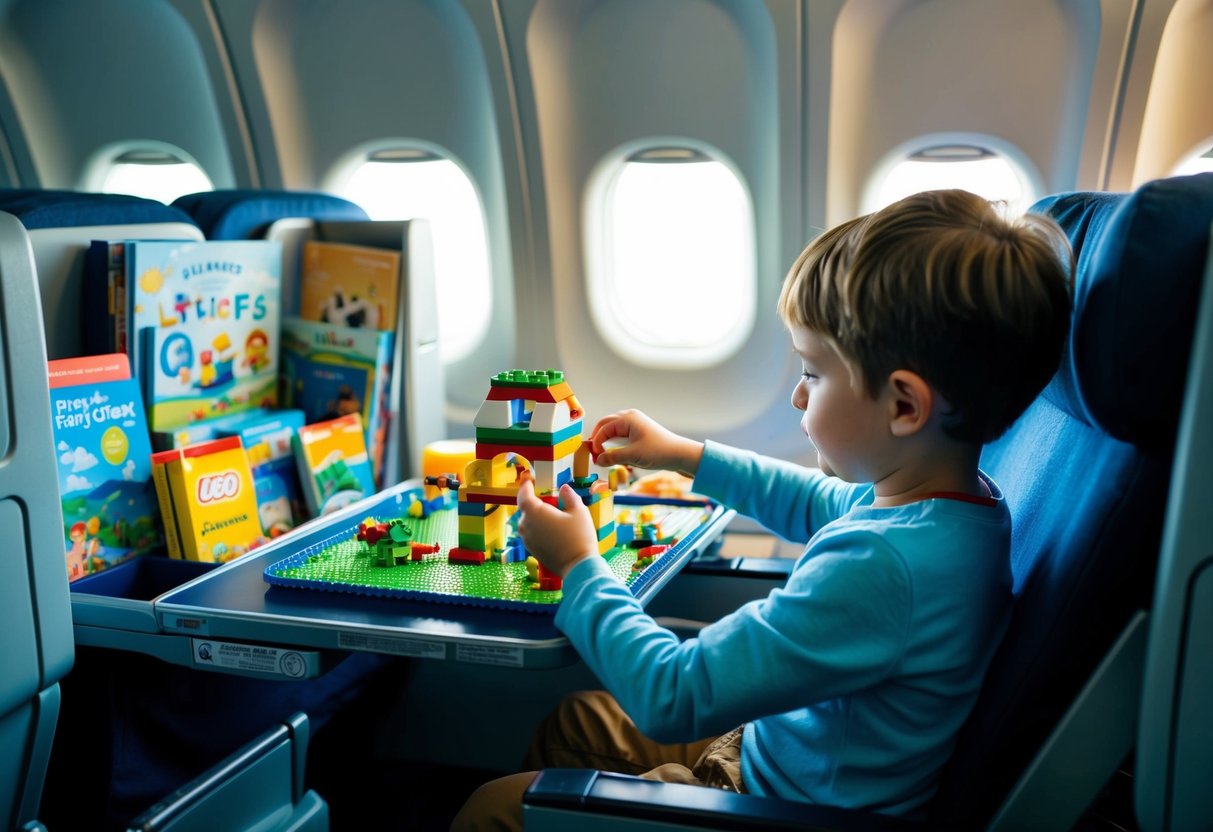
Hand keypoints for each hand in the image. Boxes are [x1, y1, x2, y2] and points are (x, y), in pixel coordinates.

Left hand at [516, 480, 598, 577]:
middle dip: (534, 501)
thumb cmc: (579, 537)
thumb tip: (564, 489)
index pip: (523, 494)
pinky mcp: (532, 549)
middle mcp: (526, 525)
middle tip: (549, 498)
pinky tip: (553, 529)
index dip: (525, 485)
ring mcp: (527, 539)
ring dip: (536, 515)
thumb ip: (569, 497)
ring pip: (528, 521)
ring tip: (553, 515)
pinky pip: (531, 533)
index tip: (529, 479)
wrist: (578, 567)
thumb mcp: (579, 511)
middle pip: (525, 508)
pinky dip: (538, 527)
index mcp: (534, 512)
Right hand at [588, 409, 704, 475]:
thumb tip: (598, 460)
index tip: (595, 456)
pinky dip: (616, 443)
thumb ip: (612, 457)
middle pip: (606, 424)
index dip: (597, 442)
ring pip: (614, 429)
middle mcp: (630, 417)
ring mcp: (636, 423)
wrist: (680, 454)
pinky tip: (617, 454)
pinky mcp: (640, 431)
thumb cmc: (659, 451)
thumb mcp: (633, 455)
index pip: (604, 428)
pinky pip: (622, 434)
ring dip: (608, 441)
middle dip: (599, 438)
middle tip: (595, 453)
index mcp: (628, 418)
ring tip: (605, 455)